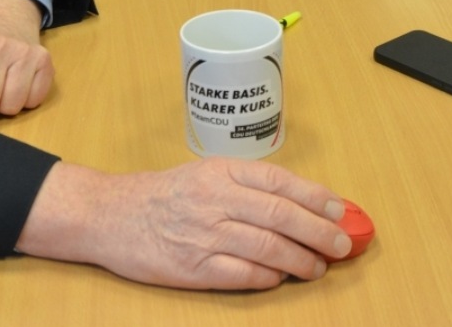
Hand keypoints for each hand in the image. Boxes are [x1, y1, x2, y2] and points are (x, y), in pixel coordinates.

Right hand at [15, 158, 352, 288]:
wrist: (110, 214)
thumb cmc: (164, 194)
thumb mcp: (206, 174)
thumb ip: (247, 187)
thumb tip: (299, 205)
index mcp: (222, 172)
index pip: (281, 182)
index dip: (316, 197)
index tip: (341, 211)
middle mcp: (216, 199)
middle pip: (281, 216)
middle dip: (318, 232)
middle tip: (341, 245)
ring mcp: (205, 233)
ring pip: (267, 247)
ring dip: (299, 261)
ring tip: (316, 268)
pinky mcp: (192, 266)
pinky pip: (240, 273)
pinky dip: (266, 277)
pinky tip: (278, 279)